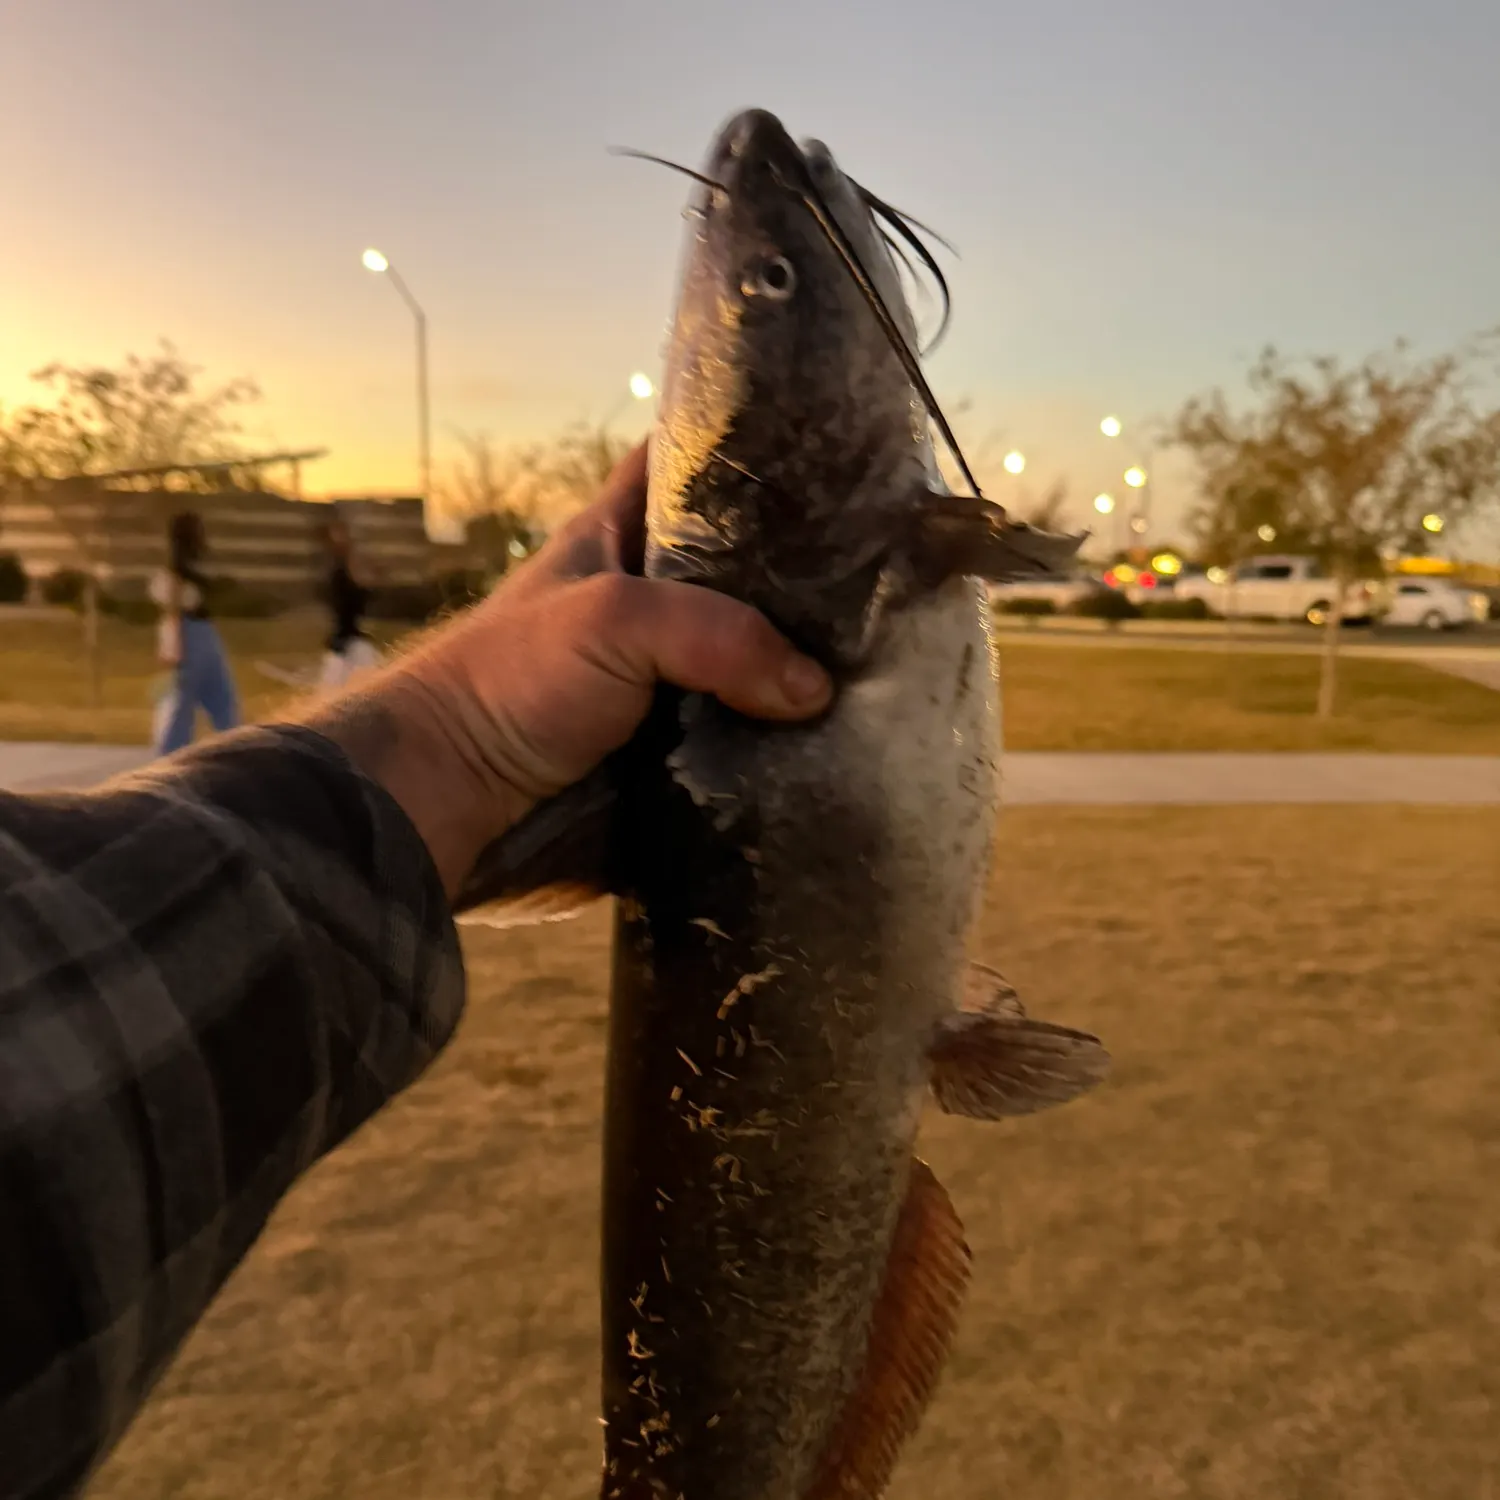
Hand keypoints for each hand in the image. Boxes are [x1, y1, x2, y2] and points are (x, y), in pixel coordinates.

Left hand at [304, 443, 831, 893]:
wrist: (450, 795)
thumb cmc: (512, 678)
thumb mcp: (613, 620)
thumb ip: (717, 636)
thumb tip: (814, 689)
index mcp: (619, 535)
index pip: (690, 462)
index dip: (750, 449)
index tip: (833, 456)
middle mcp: (648, 598)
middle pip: (742, 570)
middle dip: (805, 576)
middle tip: (882, 582)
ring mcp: (659, 676)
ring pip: (749, 656)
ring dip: (800, 667)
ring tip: (878, 667)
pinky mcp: (668, 745)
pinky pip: (738, 730)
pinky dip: (778, 735)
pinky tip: (835, 738)